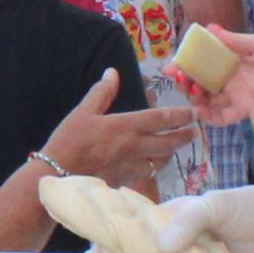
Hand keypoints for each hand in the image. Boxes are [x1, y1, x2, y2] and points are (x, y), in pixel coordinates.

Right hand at [41, 70, 193, 192]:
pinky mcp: (125, 180)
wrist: (59, 174)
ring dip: (171, 153)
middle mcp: (135, 146)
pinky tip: (151, 165)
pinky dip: (154, 167)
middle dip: (183, 137)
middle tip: (194, 132)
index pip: (161, 119)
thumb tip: (113, 72)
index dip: (180, 115)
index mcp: (126, 126)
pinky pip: (147, 173)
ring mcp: (132, 166)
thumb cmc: (69, 140)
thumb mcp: (83, 112)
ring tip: (175, 148)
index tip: (194, 113)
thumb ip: (101, 93)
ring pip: (161, 160)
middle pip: (168, 143)